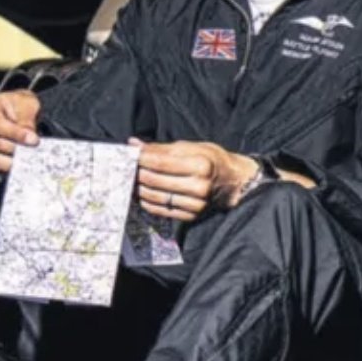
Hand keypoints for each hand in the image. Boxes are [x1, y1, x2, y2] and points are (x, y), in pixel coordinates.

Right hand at [0, 89, 40, 173]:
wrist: (16, 111)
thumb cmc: (19, 106)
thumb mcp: (27, 104)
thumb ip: (27, 119)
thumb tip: (29, 135)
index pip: (0, 126)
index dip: (18, 135)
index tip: (34, 140)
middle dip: (18, 149)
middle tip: (33, 151)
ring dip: (13, 160)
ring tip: (27, 159)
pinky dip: (7, 166)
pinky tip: (18, 164)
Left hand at [131, 138, 258, 221]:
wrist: (233, 183)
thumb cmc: (211, 160)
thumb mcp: (192, 147)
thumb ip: (161, 148)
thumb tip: (134, 144)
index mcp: (201, 165)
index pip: (160, 162)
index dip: (141, 158)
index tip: (129, 155)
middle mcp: (198, 187)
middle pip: (154, 180)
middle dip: (137, 172)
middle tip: (127, 168)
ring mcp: (195, 204)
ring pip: (155, 196)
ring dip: (139, 188)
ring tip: (133, 180)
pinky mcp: (191, 216)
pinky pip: (160, 210)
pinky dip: (147, 201)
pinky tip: (143, 194)